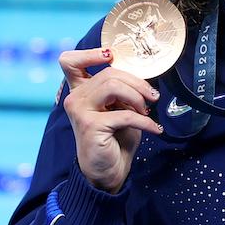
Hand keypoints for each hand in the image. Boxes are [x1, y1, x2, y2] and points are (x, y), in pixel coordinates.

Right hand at [58, 48, 161, 192]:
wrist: (108, 171)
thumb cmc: (116, 138)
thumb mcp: (120, 108)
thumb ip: (122, 90)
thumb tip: (141, 76)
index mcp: (80, 90)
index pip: (70, 61)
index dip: (90, 53)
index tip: (111, 56)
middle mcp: (75, 98)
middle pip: (108, 73)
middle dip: (137, 83)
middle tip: (152, 97)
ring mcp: (79, 110)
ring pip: (113, 86)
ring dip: (138, 97)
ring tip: (148, 110)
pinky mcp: (89, 125)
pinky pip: (125, 114)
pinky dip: (145, 120)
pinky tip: (155, 128)